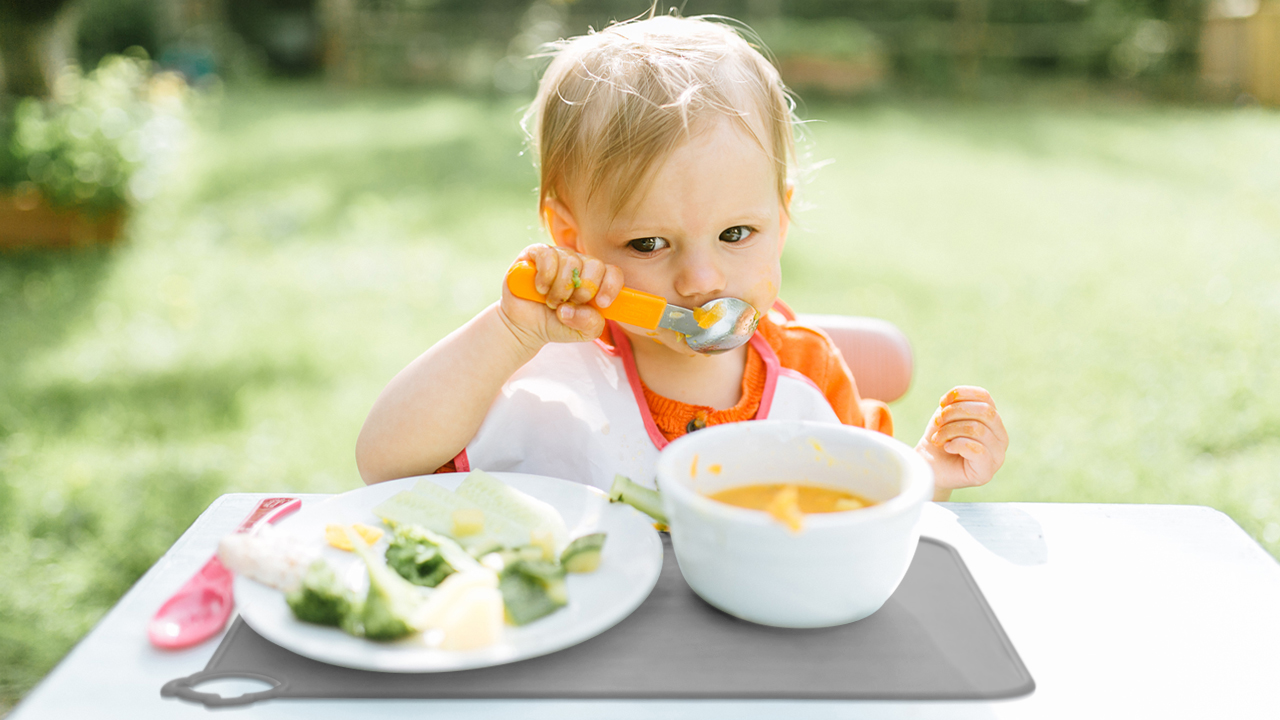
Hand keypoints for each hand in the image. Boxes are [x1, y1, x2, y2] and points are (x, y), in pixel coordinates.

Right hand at [498, 244, 623, 349]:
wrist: (524, 327)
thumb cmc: (556, 324)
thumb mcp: (581, 333)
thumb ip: (591, 325)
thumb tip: (577, 309)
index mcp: (595, 280)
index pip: (613, 272)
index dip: (611, 286)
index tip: (601, 303)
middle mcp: (579, 264)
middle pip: (595, 265)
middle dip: (583, 291)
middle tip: (569, 304)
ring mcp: (558, 256)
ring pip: (571, 261)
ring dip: (560, 289)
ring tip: (551, 302)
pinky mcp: (536, 253)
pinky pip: (548, 255)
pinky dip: (545, 276)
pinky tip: (540, 289)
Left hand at [915, 386, 1006, 497]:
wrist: (928, 467)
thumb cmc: (938, 441)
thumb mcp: (944, 417)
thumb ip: (955, 406)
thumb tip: (957, 400)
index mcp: (993, 420)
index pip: (984, 396)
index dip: (962, 394)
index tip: (941, 402)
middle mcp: (1000, 437)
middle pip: (985, 411)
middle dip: (954, 413)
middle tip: (937, 422)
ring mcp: (997, 456)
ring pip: (978, 429)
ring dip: (950, 431)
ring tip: (938, 439)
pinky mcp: (987, 472)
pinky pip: (976, 450)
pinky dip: (956, 444)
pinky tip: (947, 448)